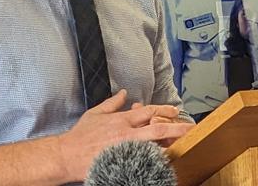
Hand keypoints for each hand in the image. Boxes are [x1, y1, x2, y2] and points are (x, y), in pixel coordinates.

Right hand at [57, 90, 193, 180]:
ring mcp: (127, 150)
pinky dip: (156, 159)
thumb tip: (124, 93)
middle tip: (190, 127)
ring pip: (154, 146)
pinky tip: (165, 160)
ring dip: (169, 144)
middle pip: (157, 128)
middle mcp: (127, 134)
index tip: (175, 111)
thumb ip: (112, 103)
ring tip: (182, 143)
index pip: (148, 112)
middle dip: (176, 127)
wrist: (68, 155)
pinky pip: (145, 161)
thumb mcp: (95, 113)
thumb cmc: (80, 136)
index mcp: (121, 120)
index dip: (164, 110)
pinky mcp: (123, 163)